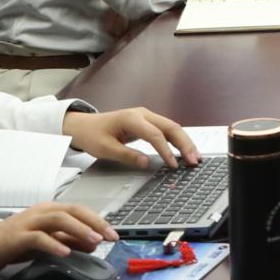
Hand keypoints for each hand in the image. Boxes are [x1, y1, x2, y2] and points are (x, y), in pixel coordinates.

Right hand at [0, 202, 116, 274]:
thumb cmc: (18, 242)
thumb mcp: (49, 241)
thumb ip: (69, 240)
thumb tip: (93, 244)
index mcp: (50, 210)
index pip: (79, 210)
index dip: (97, 220)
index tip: (112, 234)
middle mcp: (42, 212)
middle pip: (72, 211)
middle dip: (94, 222)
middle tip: (108, 236)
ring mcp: (29, 222)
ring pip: (58, 219)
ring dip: (78, 230)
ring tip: (93, 241)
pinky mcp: (18, 236)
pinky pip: (38, 237)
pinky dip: (54, 244)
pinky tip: (65, 252)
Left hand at [62, 107, 198, 168]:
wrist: (84, 125)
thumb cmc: (92, 135)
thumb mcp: (104, 148)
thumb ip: (126, 155)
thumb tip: (146, 163)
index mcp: (131, 118)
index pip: (155, 134)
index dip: (166, 150)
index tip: (173, 165)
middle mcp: (143, 114)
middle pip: (170, 127)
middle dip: (185, 143)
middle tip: (194, 160)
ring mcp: (147, 117)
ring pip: (172, 127)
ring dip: (184, 142)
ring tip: (195, 157)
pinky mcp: (148, 122)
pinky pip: (167, 130)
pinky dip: (178, 140)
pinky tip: (185, 151)